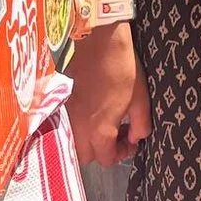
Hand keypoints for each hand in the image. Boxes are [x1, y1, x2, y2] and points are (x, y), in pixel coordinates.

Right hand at [69, 22, 149, 167]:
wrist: (98, 40)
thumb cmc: (121, 68)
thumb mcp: (140, 98)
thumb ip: (140, 124)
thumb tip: (136, 138)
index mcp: (100, 131)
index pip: (107, 159)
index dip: (122, 153)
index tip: (130, 140)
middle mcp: (78, 129)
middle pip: (86, 157)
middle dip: (101, 150)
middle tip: (116, 133)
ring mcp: (66, 116)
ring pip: (73, 143)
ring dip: (87, 140)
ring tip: (102, 123)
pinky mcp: (60, 103)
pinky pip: (65, 126)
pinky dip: (76, 126)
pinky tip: (89, 112)